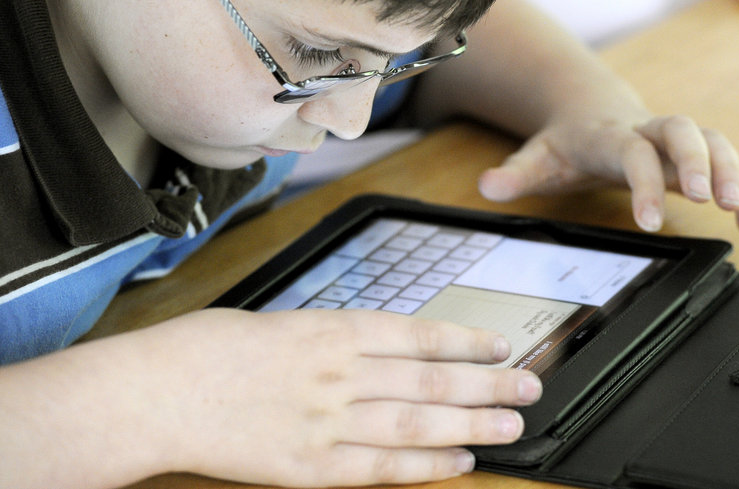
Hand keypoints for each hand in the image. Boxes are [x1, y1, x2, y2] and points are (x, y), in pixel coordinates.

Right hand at [149, 308, 540, 486]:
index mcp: (331, 330)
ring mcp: (327, 422)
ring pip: (417, 422)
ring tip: (512, 425)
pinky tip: (457, 460)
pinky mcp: (309, 466)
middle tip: (529, 385)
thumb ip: (339, 339)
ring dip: (471, 424)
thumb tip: (387, 350)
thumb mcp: (284, 322)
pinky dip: (424, 464)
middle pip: (431, 379)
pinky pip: (380, 466)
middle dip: (488, 383)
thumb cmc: (213, 347)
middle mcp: (339, 374)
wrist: (159, 390)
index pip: (419, 335)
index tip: (500, 345)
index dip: (467, 342)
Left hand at [478, 113, 738, 235]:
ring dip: (733, 174)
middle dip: (699, 162)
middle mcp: (645, 131)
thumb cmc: (564, 142)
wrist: (586, 110)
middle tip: (707, 200)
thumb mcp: (535, 158)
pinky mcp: (691, 152)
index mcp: (607, 135)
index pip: (631, 152)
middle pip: (682, 131)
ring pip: (713, 141)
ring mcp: (672, 139)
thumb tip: (486, 187)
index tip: (648, 222)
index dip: (643, 183)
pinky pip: (728, 160)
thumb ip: (514, 173)